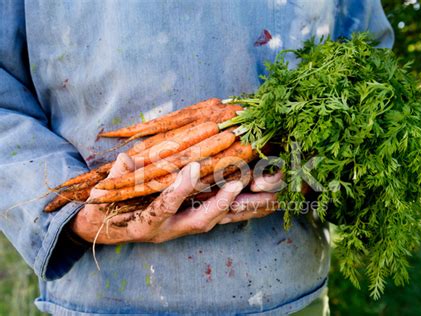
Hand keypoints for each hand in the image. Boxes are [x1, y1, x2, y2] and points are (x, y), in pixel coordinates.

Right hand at [71, 153, 274, 243]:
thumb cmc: (103, 211)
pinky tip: (263, 198)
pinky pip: (222, 218)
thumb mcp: (102, 196)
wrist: (105, 229)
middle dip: (222, 203)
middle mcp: (170, 230)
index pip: (165, 207)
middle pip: (202, 221)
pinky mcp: (193, 221)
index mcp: (146, 224)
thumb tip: (126, 159)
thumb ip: (115, 177)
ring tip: (266, 192)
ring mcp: (184, 227)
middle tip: (241, 182)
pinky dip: (241, 208)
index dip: (179, 189)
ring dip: (242, 207)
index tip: (194, 167)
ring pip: (218, 221)